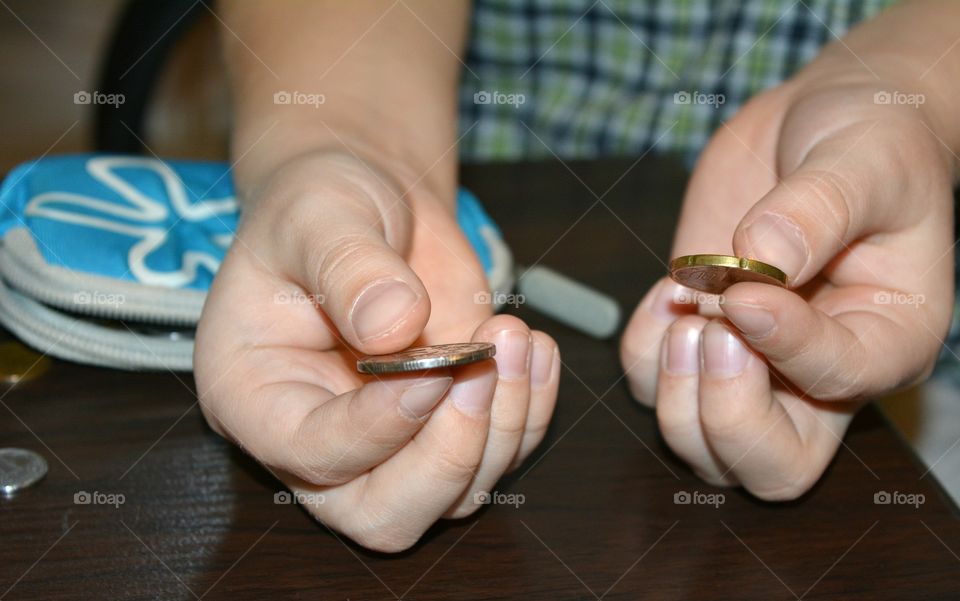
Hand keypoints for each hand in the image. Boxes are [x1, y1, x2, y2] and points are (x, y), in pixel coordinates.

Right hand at [195, 152, 559, 550]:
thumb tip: (397, 326)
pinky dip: (530, 413)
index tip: (434, 368)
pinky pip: (500, 456)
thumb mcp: (318, 214)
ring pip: (453, 497)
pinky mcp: (448, 424)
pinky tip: (536, 349)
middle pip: (384, 515)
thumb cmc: (322, 205)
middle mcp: (319, 439)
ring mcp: (391, 442)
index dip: (379, 426)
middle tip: (481, 368)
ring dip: (502, 428)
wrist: (371, 204)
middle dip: (446, 457)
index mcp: (255, 396)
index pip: (313, 454)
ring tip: (515, 335)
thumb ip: (348, 266)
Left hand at [621, 68, 954, 498]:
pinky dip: (641, 351)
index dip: (782, 345)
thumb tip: (759, 259)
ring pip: (701, 447)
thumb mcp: (863, 159)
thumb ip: (819, 209)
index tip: (744, 290)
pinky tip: (666, 290)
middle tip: (708, 328)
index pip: (836, 382)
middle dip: (725, 415)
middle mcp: (819, 373)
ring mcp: (752, 366)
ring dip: (673, 388)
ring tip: (684, 298)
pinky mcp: (697, 339)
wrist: (818, 125)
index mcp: (886, 339)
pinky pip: (650, 385)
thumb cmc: (867, 142)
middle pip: (770, 468)